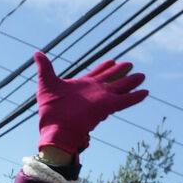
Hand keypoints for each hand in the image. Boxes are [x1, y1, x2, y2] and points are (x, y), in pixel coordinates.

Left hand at [33, 51, 147, 158]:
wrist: (55, 129)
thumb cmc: (50, 111)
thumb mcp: (46, 83)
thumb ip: (45, 67)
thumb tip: (38, 53)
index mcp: (82, 86)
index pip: (96, 74)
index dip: (104, 67)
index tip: (112, 61)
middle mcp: (94, 92)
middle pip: (111, 79)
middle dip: (120, 72)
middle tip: (130, 64)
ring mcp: (101, 99)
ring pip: (120, 88)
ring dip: (131, 82)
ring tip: (142, 76)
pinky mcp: (106, 107)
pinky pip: (124, 101)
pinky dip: (134, 97)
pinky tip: (145, 92)